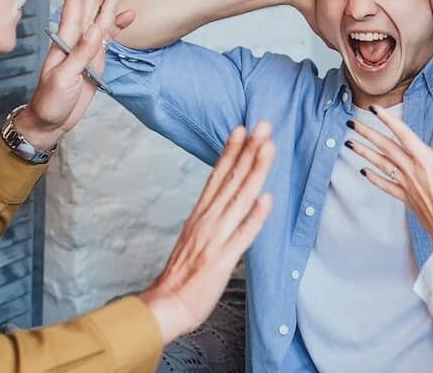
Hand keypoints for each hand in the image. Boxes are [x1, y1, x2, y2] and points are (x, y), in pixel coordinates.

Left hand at [15, 0, 135, 149]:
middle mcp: (77, 36)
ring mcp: (87, 46)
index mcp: (67, 38)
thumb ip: (81, 54)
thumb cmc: (50, 101)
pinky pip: (110, 34)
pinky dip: (119, 22)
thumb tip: (97, 29)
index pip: (77, 2)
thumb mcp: (64, 78)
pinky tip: (130, 12)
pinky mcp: (95, 58)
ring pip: (102, 11)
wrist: (50, 120)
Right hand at [140, 123, 274, 342]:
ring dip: (255, 172)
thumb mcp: (195, 236)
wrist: (165, 307)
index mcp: (201, 215)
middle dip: (249, 151)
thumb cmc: (182, 275)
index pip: (218, 176)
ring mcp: (215, 238)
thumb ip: (211, 216)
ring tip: (267, 148)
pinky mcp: (222, 259)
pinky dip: (254, 217)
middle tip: (263, 126)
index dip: (232, 151)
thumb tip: (228, 197)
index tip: (243, 129)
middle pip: (231, 180)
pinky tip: (266, 199)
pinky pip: (242, 236)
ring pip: (239, 199)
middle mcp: (208, 221)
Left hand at [346, 105, 432, 246]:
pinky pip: (385, 185)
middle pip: (386, 147)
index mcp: (425, 160)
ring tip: (350, 142)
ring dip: (364, 152)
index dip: (389, 120)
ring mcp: (406, 184)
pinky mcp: (405, 197)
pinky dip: (373, 177)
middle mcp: (411, 169)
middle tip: (352, 122)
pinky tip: (363, 171)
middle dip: (368, 133)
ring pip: (380, 164)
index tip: (374, 109)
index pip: (403, 134)